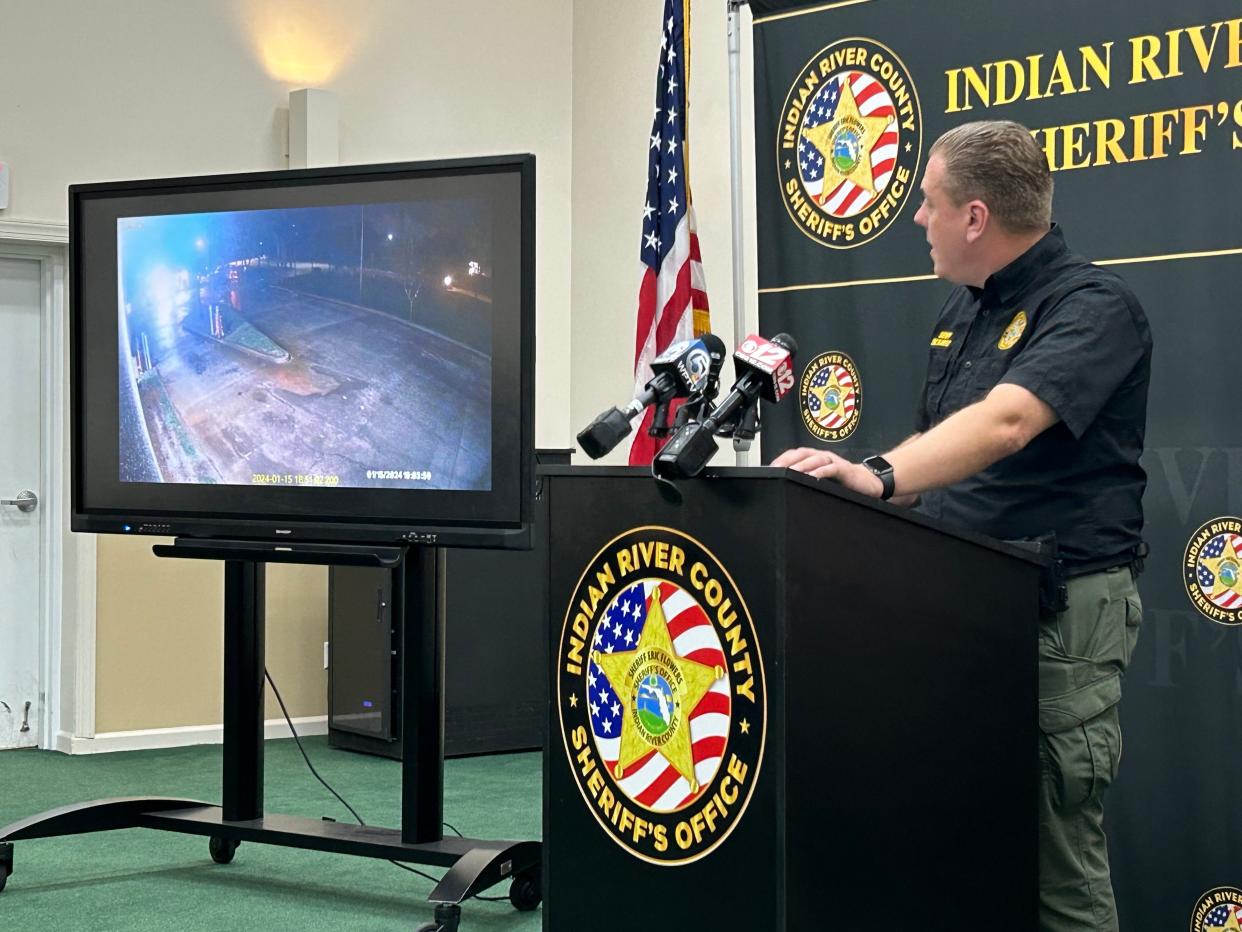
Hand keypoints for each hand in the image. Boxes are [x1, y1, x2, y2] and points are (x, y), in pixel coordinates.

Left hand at [770, 447, 884, 497]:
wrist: (868, 482)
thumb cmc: (843, 481)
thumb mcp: (823, 479)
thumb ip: (808, 479)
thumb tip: (786, 487)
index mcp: (816, 457)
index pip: (795, 454)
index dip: (782, 459)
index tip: (769, 468)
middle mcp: (823, 456)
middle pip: (802, 453)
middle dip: (787, 460)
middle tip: (775, 470)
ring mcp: (834, 461)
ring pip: (815, 459)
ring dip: (801, 465)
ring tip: (789, 473)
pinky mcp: (844, 469)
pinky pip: (831, 468)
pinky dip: (821, 472)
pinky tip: (812, 477)